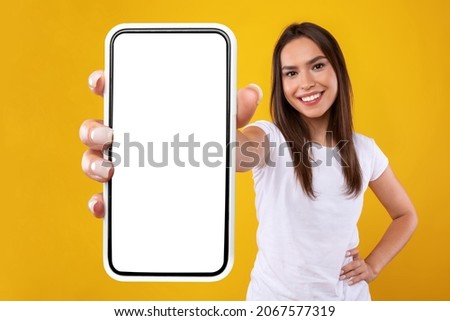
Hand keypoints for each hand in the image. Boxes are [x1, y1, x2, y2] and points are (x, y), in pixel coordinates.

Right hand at [80, 70, 261, 217]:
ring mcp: (126, 164)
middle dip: (93, 129)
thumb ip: (237, 111)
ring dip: (92, 164)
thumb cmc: (220, 142)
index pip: (119, 91)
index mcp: (149, 113)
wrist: (226, 174)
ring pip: (94, 160)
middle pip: (96, 128)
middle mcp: (131, 136)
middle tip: (109, 135)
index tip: (103, 82)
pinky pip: (107, 197)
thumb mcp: (229, 127)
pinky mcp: (128, 192)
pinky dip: (100, 201)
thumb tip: (251, 92)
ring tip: (110, 170)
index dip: (104, 83)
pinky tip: (105, 205)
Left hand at [340, 247, 376, 284]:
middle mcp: (361, 262)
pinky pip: (359, 277)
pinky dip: (354, 280)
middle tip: (339, 272)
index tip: (345, 253)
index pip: (356, 252)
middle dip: (346, 268)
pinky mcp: (366, 275)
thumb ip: (347, 261)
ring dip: (348, 275)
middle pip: (354, 264)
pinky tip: (349, 282)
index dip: (351, 252)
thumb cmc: (357, 267)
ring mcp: (364, 268)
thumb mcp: (354, 262)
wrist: (370, 272)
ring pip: (356, 271)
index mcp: (357, 257)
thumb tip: (334, 265)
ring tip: (341, 277)